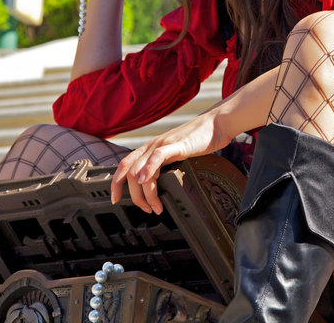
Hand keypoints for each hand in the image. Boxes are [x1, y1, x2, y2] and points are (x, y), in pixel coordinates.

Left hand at [110, 112, 237, 214]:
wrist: (217, 124)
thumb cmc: (201, 140)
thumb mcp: (177, 155)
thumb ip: (166, 165)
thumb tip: (161, 185)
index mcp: (150, 148)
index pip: (124, 165)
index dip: (116, 183)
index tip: (115, 200)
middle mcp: (152, 146)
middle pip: (127, 171)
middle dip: (131, 195)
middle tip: (145, 209)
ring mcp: (163, 144)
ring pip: (139, 169)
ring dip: (144, 193)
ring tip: (155, 207)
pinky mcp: (176, 145)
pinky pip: (156, 157)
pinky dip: (148, 171)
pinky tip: (147, 182)